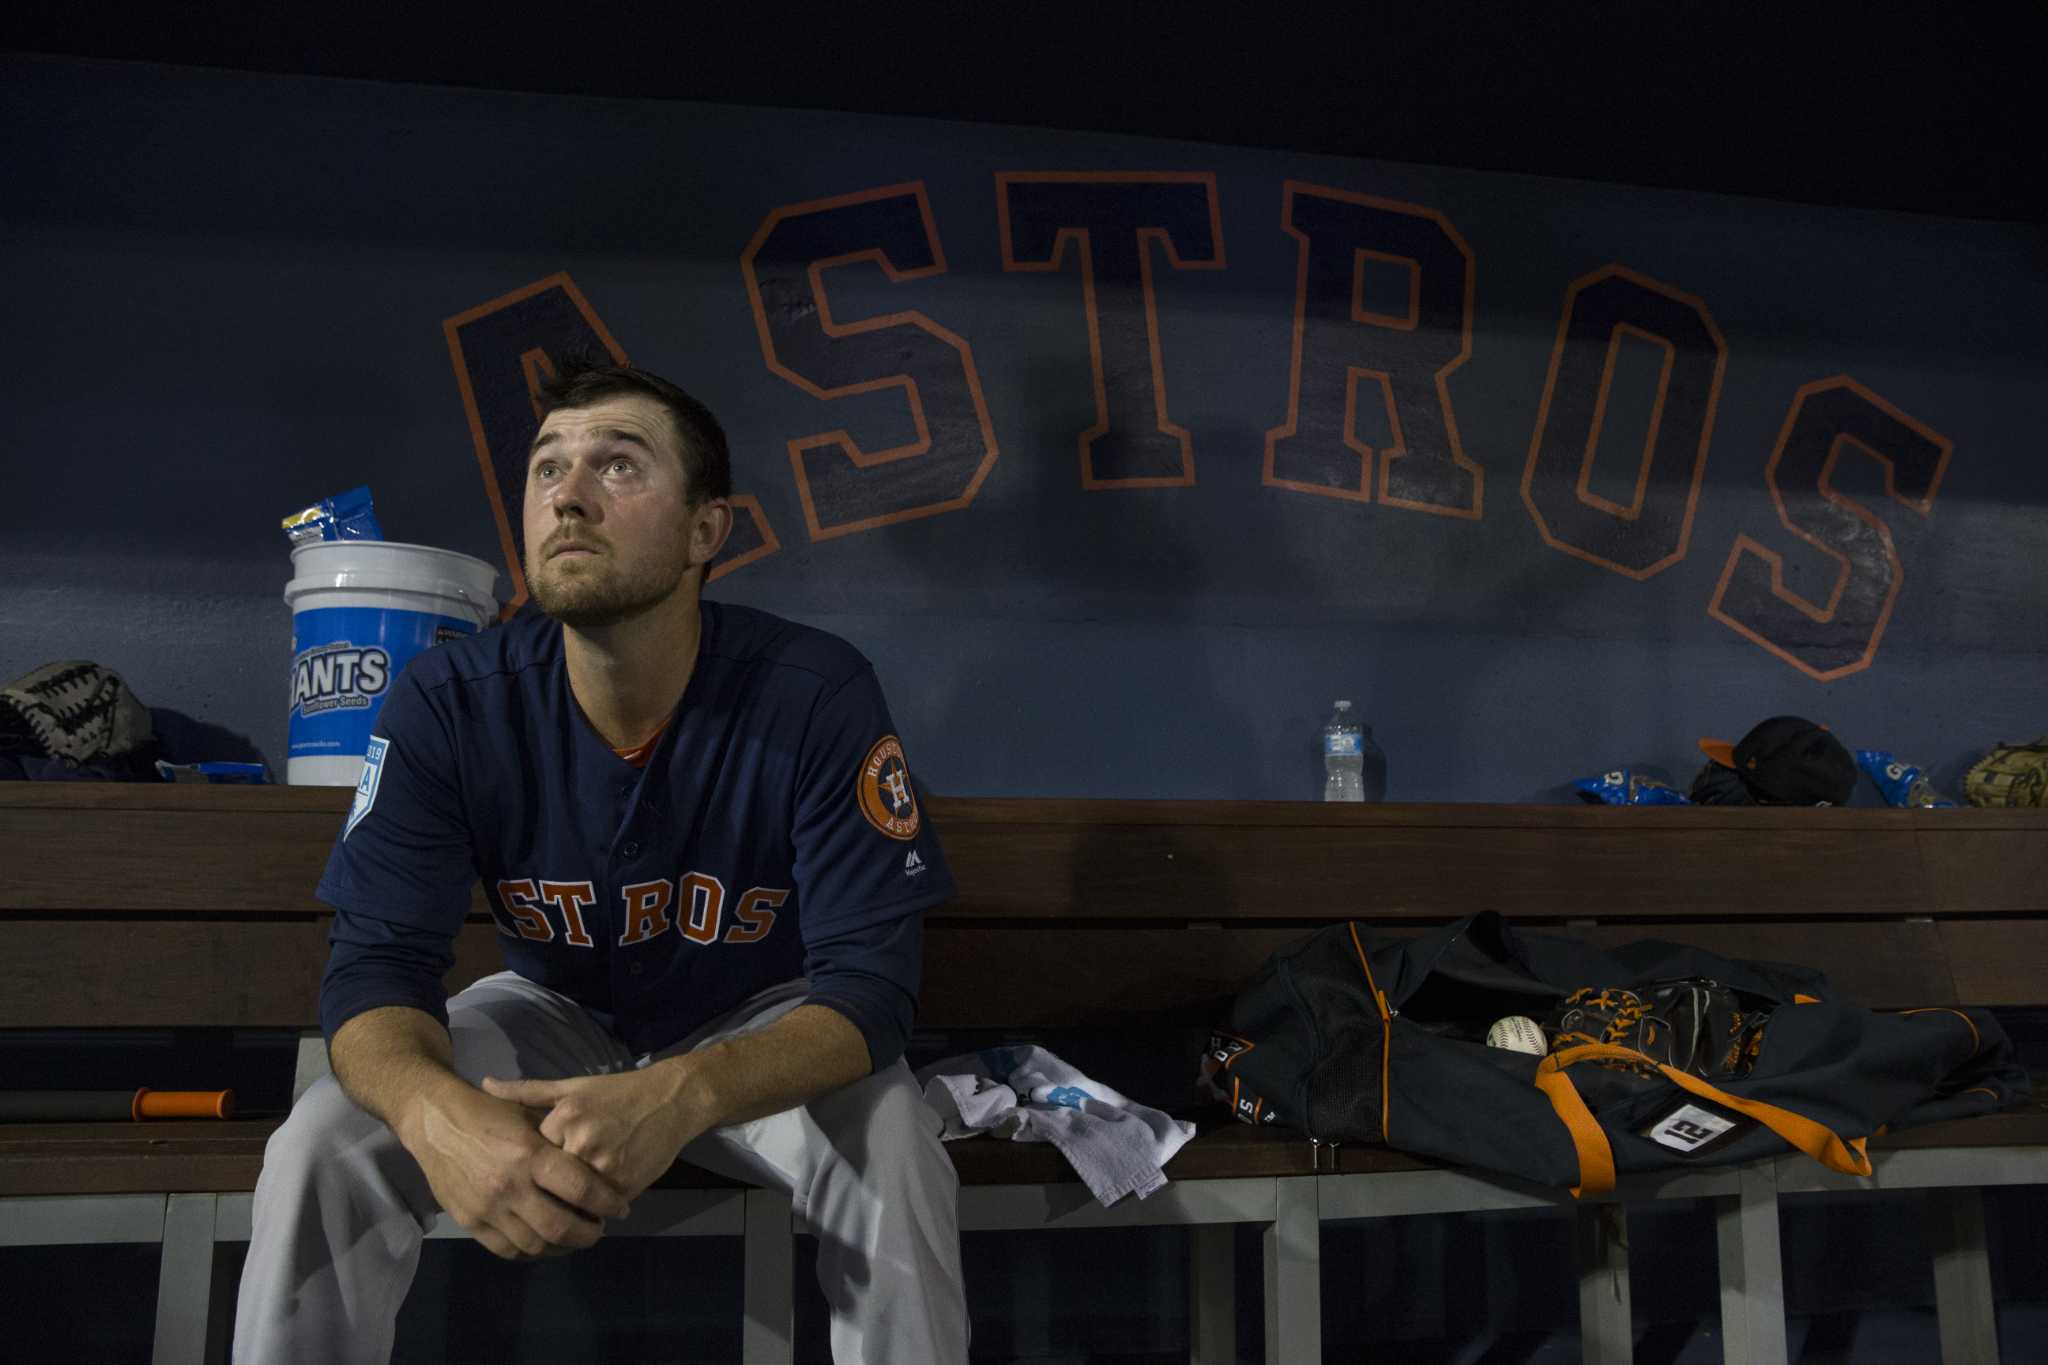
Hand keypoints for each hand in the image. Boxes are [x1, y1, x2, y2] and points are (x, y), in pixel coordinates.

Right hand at [400, 1083, 630, 1261]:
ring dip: (562, 1246)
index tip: (620, 1209)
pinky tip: (545, 1243)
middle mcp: (510, 1185)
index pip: (581, 1188)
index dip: (607, 1203)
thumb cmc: (489, 1113)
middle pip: (561, 1226)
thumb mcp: (528, 1116)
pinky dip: (531, 1252)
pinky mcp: (469, 1221)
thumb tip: (595, 1162)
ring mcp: (487, 1208)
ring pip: (535, 1244)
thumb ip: (558, 1141)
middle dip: (588, 1233)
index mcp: (529, 1154)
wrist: (435, 1123)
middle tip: (599, 1228)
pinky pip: (507, 1250)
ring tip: (574, 1237)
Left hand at [482, 1062, 706, 1202]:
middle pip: (549, 1181)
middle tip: (550, 1190)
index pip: (532, 1155)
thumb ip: (528, 1091)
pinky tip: (596, 1201)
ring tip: (571, 1200)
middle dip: (549, 1188)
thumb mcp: (572, 1087)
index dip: (535, 1162)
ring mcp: (604, 1166)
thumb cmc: (618, 1093)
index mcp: (564, 1117)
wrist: (672, 1100)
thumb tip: (485, 1084)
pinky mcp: (624, 1184)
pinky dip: (595, 1207)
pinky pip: (598, 1207)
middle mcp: (580, 1142)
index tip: (537, 1163)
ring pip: (572, 1199)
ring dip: (570, 1203)